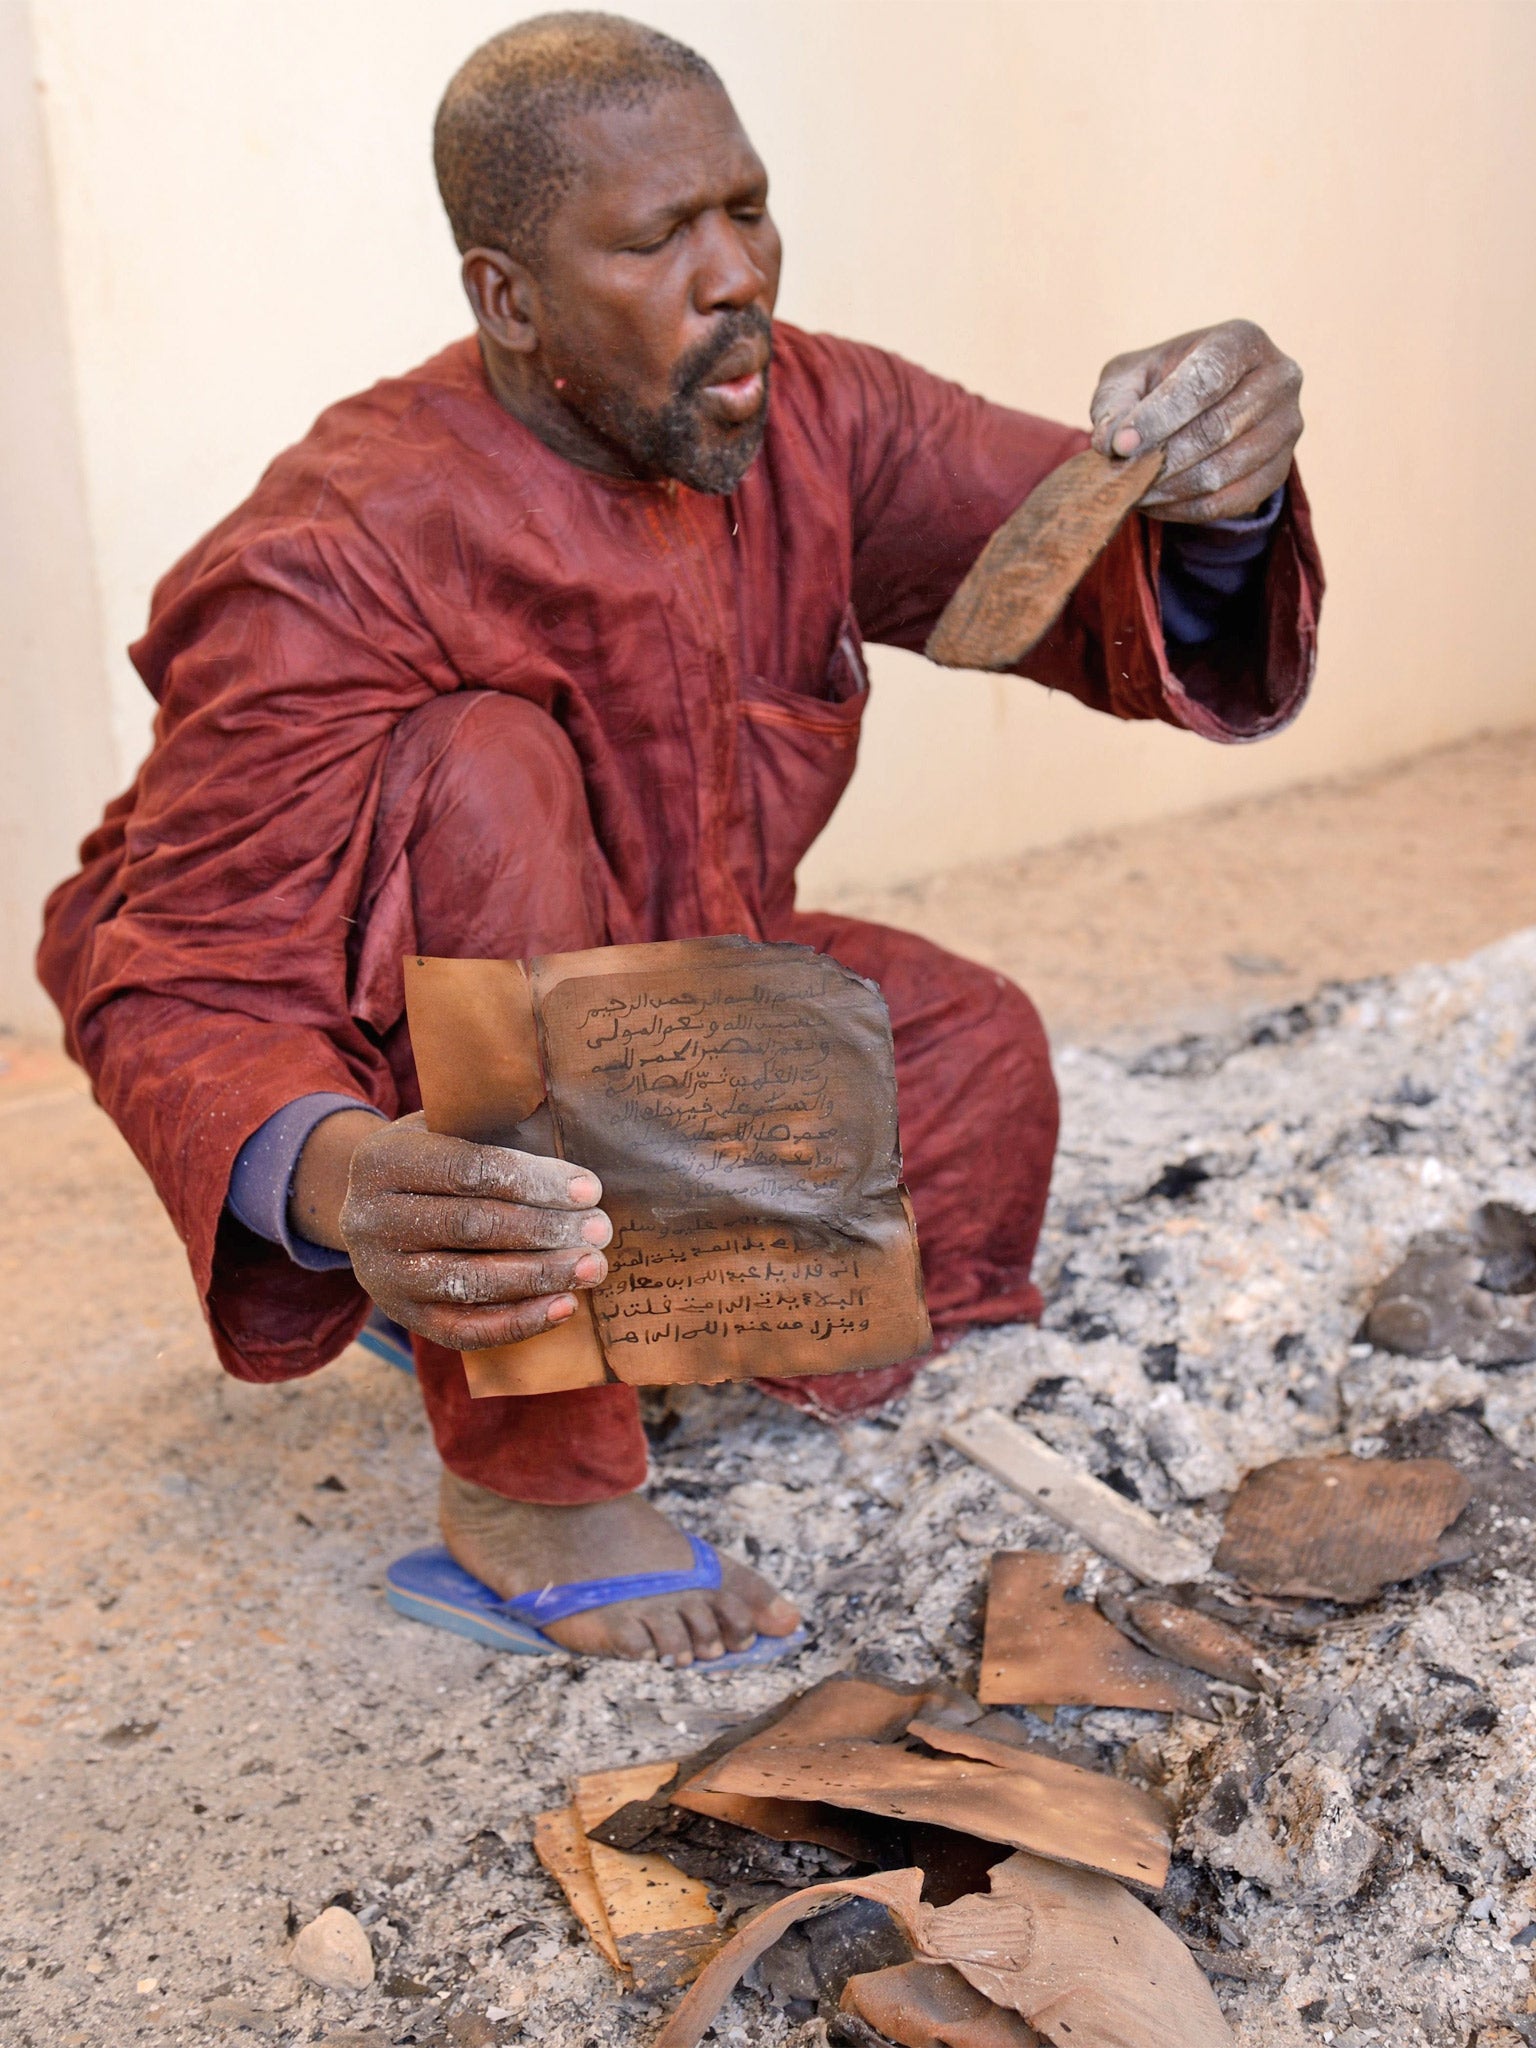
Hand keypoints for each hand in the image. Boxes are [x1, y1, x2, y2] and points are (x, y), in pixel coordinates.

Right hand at [291, 1110, 611, 1348]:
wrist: (370, 1212)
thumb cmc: (432, 1161)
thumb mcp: (445, 1128)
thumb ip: (492, 1127)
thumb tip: (565, 1130)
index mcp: (385, 1161)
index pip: (468, 1170)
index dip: (533, 1181)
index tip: (588, 1189)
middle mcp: (374, 1220)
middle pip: (472, 1227)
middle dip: (545, 1229)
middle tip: (599, 1230)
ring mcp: (384, 1275)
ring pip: (470, 1281)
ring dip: (540, 1276)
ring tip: (592, 1266)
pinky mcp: (403, 1316)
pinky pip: (465, 1329)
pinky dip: (519, 1321)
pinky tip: (565, 1305)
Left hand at [1089, 319, 1301, 522]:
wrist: (1203, 406)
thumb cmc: (1162, 383)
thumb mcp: (1131, 376)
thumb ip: (1115, 401)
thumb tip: (1110, 442)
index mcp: (1241, 340)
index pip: (1205, 380)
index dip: (1159, 416)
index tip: (1120, 445)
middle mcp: (1278, 378)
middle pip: (1217, 429)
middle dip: (1162, 458)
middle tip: (1122, 475)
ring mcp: (1287, 426)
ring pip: (1223, 471)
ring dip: (1169, 489)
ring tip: (1133, 489)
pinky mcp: (1280, 469)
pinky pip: (1230, 502)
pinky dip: (1185, 509)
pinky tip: (1155, 503)